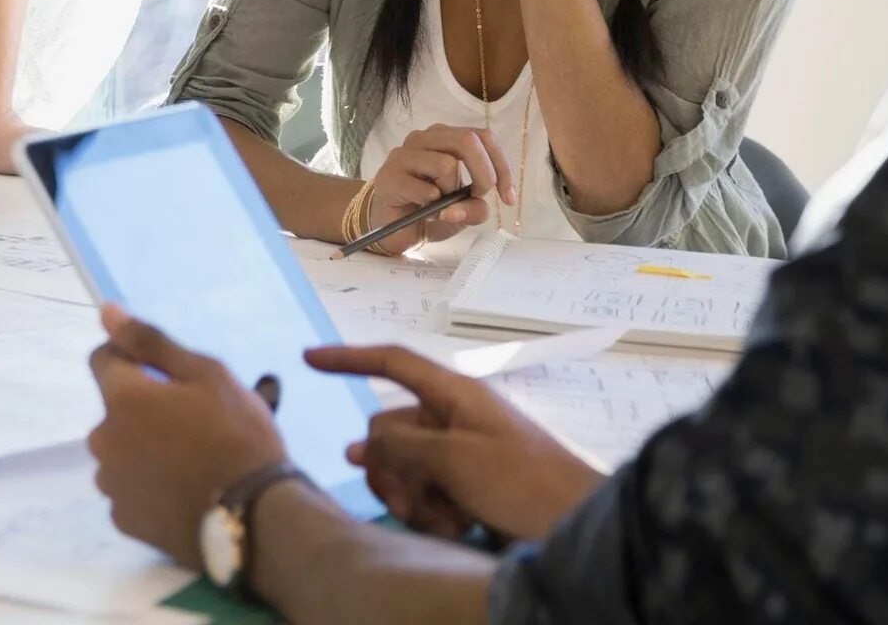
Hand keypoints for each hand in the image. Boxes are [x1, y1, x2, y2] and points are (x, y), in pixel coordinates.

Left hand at [86, 304, 292, 567]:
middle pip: (115, 410)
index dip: (133, 359)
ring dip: (143, 449)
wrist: (258, 521)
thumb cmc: (238, 438)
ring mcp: (112, 484)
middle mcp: (103, 439)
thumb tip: (107, 311)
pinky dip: (148, 486)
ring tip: (190, 462)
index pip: (103, 359)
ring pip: (120, 451)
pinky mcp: (125, 520)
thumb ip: (151, 342)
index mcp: (122, 399)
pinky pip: (129, 489)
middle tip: (192, 425)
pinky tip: (181, 491)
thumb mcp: (208, 375)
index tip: (168, 376)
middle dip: (143, 410)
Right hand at [301, 342, 604, 542]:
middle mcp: (453, 419)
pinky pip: (427, 493)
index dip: (348, 358)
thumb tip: (359, 447)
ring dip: (413, 498)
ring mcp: (461, 455)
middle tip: (409, 506)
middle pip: (389, 432)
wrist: (580, 528)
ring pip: (404, 468)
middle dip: (392, 471)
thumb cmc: (525, 482)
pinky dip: (433, 513)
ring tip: (445, 522)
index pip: (392, 362)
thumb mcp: (456, 459)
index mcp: (454, 395)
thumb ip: (402, 447)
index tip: (308, 358)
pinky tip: (459, 529)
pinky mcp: (469, 488)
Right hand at [354, 123, 513, 251]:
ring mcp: (403, 154)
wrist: (393, 226)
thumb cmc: (430, 210)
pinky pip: (425, 189)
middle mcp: (424, 138)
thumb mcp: (465, 210)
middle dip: (483, 174)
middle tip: (477, 196)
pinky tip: (422, 209)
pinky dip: (432, 206)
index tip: (507, 197)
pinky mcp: (389, 175)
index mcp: (444, 138)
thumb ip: (475, 207)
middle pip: (467, 140)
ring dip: (450, 192)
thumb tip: (456, 208)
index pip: (482, 136)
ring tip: (439, 204)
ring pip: (446, 164)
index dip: (501, 165)